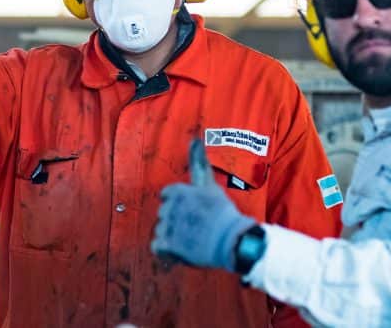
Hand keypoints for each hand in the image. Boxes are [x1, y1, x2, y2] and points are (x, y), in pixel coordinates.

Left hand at [150, 139, 255, 269]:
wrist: (232, 240)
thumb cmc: (222, 212)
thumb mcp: (209, 184)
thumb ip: (198, 162)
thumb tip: (194, 138)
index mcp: (177, 192)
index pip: (167, 196)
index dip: (181, 205)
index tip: (194, 211)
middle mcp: (169, 207)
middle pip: (165, 214)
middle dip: (177, 220)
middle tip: (197, 226)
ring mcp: (167, 226)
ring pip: (162, 230)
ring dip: (174, 236)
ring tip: (193, 239)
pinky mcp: (168, 244)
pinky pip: (157, 247)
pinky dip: (167, 251)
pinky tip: (182, 249)